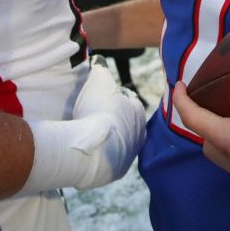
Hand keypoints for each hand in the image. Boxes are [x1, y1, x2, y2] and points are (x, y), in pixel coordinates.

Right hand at [21, 57, 145, 192]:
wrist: (89, 148)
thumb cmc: (96, 111)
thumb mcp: (98, 81)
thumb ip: (100, 69)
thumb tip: (99, 60)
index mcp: (137, 111)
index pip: (128, 103)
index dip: (114, 101)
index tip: (100, 103)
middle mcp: (140, 133)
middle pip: (126, 124)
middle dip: (113, 122)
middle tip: (94, 120)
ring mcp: (130, 154)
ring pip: (120, 143)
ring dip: (109, 140)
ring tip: (91, 136)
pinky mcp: (118, 171)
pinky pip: (110, 160)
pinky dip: (102, 156)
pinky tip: (91, 151)